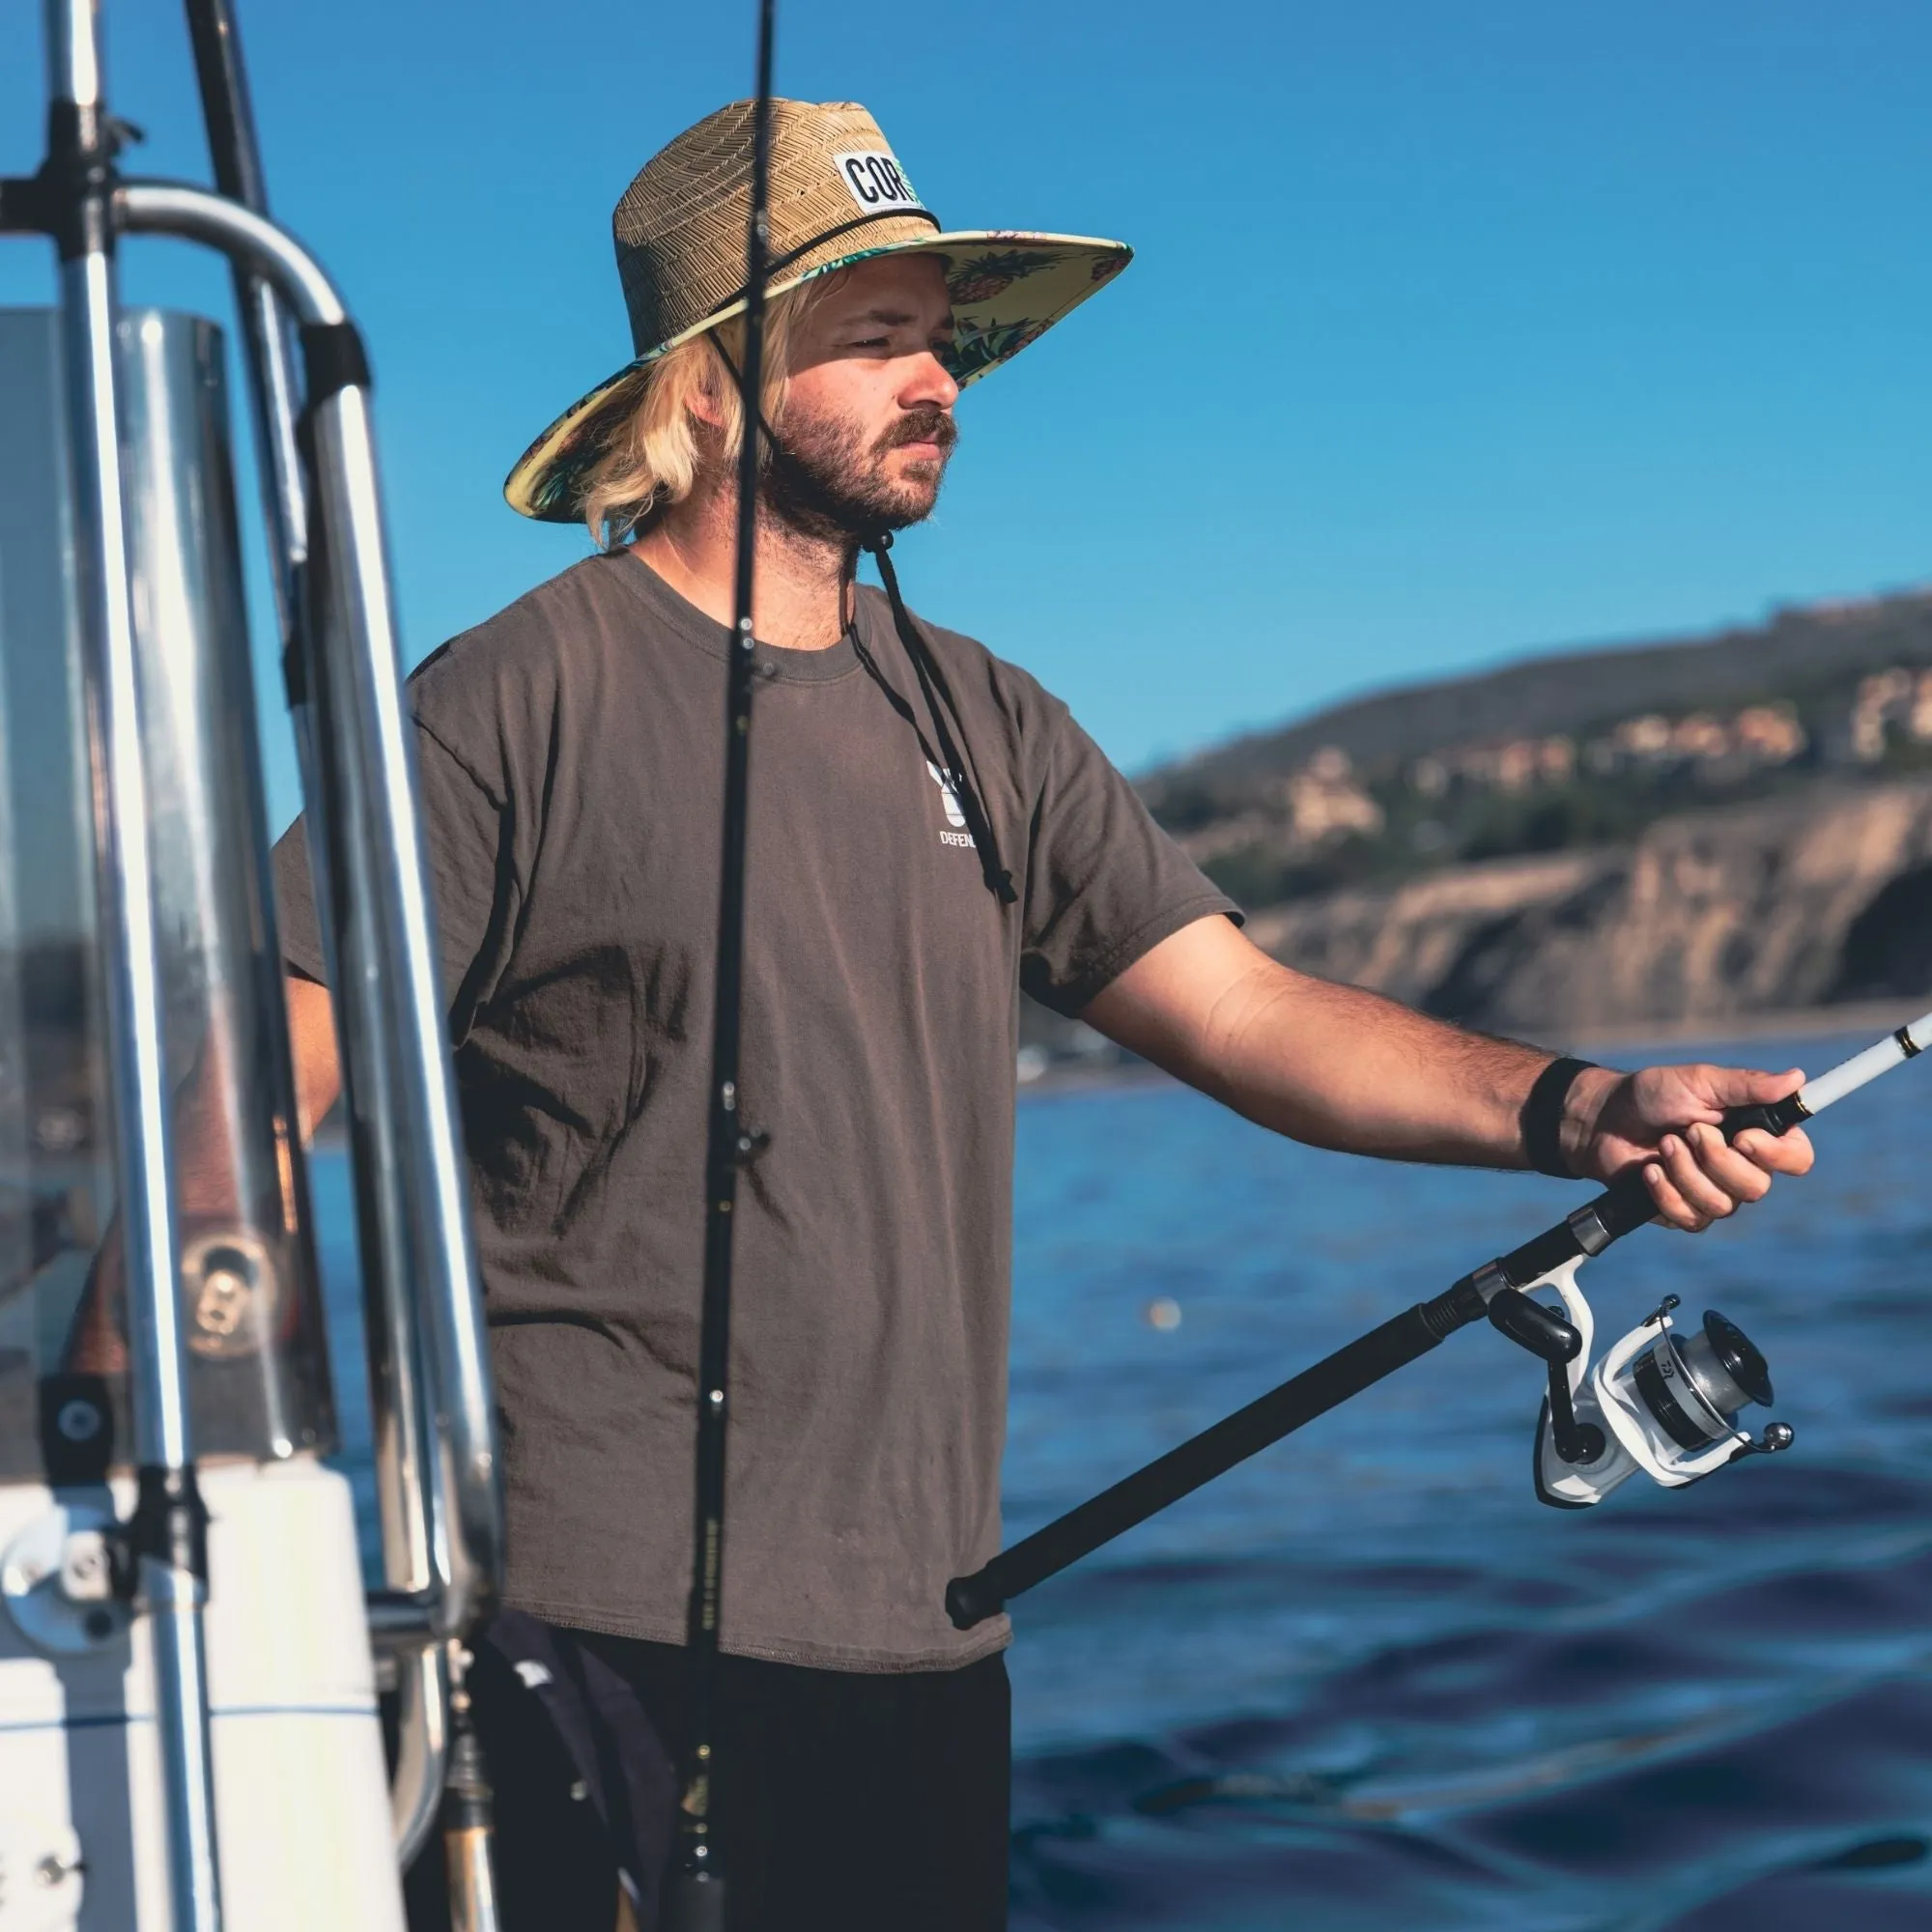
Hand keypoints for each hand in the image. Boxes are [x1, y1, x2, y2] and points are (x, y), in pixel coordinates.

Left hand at [1562, 1062, 1814, 1231]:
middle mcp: (1742, 1168)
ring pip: (1722, 1206)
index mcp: (1756, 1134)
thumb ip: (1746, 1085)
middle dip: (1716, 1159)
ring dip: (1686, 1171)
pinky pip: (1690, 1218)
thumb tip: (1797, 1079)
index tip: (1743, 1137)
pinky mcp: (1683, 1212)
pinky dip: (1666, 1191)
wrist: (1603, 1120)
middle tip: (1688, 1131)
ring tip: (1664, 1143)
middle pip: (1757, 1188)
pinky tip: (1650, 1170)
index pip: (1797, 1158)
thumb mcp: (1700, 1081)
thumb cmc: (1653, 1095)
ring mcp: (1714, 1193)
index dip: (1777, 1155)